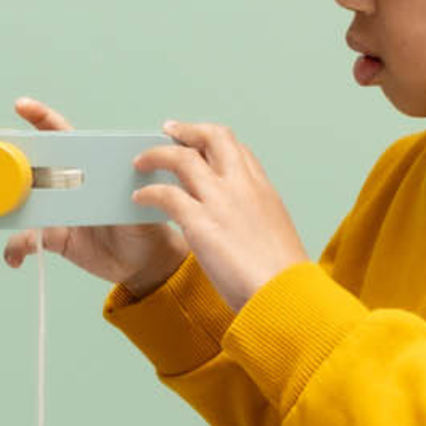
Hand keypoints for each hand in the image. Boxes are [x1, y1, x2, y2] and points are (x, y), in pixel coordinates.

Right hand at [3, 98, 189, 296]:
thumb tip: (122, 178)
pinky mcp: (54, 238)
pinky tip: (15, 259)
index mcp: (88, 166)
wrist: (145, 263)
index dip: (41, 118)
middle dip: (9, 162)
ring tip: (2, 215)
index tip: (21, 106)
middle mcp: (67, 185)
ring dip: (8, 210)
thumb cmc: (146, 225)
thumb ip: (128, 189)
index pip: (62, 135)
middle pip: (31, 165)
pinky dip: (16, 249)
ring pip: (22, 204)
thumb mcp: (141, 201)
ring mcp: (57, 211)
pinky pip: (26, 240)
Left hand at [131, 120, 309, 310]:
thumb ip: (257, 225)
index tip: (200, 141)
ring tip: (140, 161)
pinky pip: (166, 195)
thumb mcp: (276, 238)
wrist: (285, 296)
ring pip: (183, 158)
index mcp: (263, 191)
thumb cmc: (281, 279)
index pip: (238, 151)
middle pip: (213, 139)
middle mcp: (243, 187)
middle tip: (169, 130)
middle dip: (188, 130)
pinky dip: (149, 192)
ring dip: (157, 155)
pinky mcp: (201, 223)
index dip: (215, 143)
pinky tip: (139, 198)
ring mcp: (222, 201)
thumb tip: (244, 233)